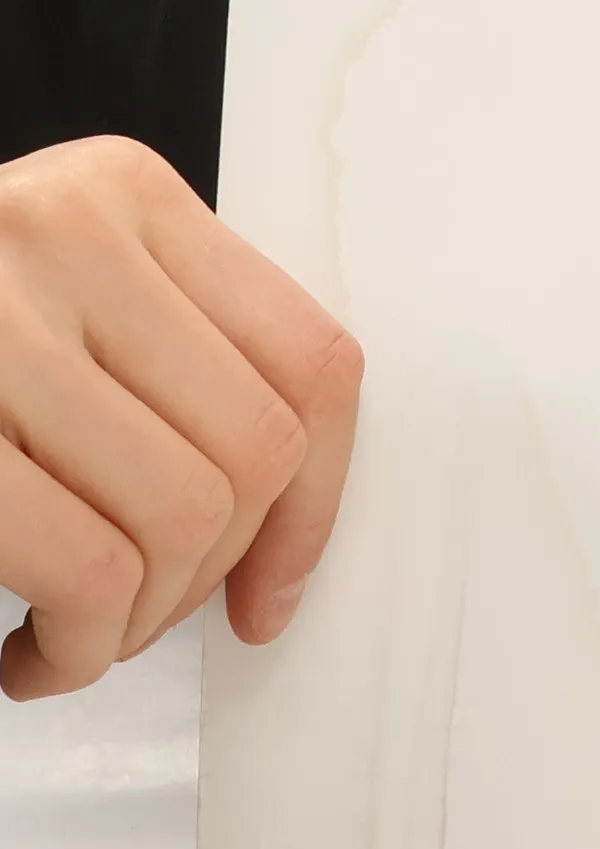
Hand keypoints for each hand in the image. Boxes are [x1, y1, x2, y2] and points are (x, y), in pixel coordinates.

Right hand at [0, 138, 360, 700]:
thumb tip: (283, 554)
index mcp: (125, 193)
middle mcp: (61, 227)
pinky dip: (82, 647)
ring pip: (185, 514)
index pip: (315, 362)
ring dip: (141, 621)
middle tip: (140, 614)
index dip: (319, 503)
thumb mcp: (60, 309)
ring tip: (79, 633)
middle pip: (257, 451)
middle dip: (214, 574)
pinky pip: (89, 567)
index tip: (272, 590)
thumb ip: (172, 369)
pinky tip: (29, 655)